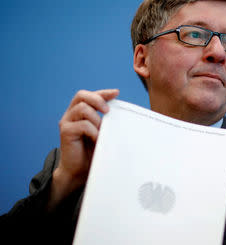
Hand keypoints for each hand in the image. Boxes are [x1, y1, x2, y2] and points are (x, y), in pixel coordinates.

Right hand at [48, 89, 118, 209]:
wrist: (80, 170)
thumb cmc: (92, 150)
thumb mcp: (102, 132)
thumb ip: (107, 121)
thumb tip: (123, 112)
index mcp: (79, 112)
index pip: (89, 95)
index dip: (102, 92)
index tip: (116, 93)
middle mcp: (71, 114)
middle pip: (81, 95)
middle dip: (97, 99)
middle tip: (108, 111)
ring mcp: (67, 122)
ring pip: (82, 108)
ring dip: (96, 119)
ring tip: (102, 132)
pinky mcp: (65, 132)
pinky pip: (82, 125)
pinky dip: (93, 131)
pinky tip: (97, 139)